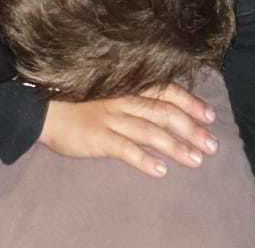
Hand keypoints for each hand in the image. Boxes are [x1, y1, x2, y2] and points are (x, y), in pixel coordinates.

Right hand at [39, 82, 217, 177]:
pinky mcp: (99, 138)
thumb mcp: (107, 86)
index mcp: (128, 84)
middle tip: (212, 144)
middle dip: (191, 128)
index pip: (166, 91)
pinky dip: (145, 161)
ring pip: (151, 132)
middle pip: (165, 112)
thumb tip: (160, 102)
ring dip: (176, 146)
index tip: (210, 116)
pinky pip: (126, 150)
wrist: (42, 105)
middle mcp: (124, 98)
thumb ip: (131, 92)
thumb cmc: (77, 95)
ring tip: (196, 160)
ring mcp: (112, 118)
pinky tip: (161, 172)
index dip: (190, 103)